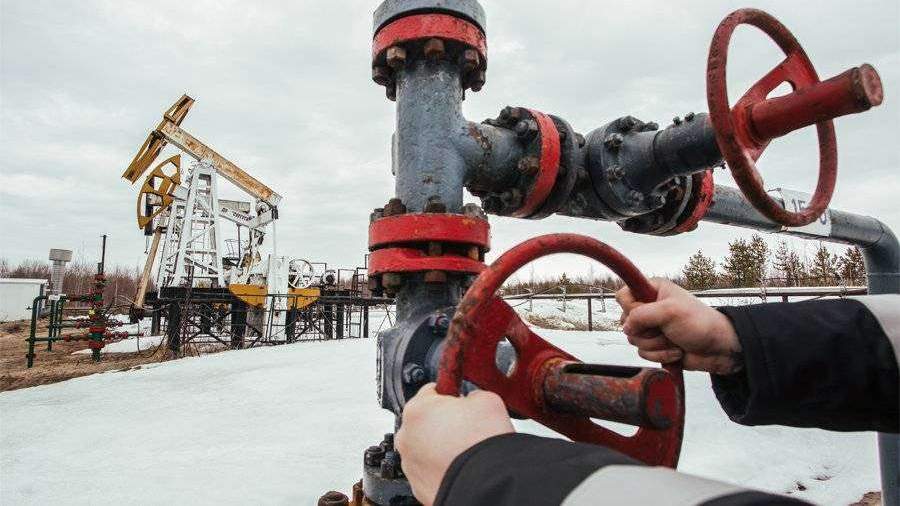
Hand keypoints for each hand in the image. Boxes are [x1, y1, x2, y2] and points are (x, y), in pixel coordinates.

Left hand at [396, 384, 514, 505]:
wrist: (488, 483)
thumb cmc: (483, 443)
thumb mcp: (486, 399)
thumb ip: (472, 395)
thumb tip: (471, 400)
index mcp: (417, 409)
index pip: (431, 392)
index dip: (450, 396)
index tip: (459, 402)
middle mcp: (406, 436)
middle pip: (424, 421)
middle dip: (443, 423)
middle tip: (465, 429)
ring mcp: (410, 463)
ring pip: (425, 447)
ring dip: (440, 446)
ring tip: (464, 450)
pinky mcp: (417, 485)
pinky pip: (428, 469)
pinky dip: (441, 467)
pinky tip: (459, 465)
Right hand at [616, 278, 741, 374]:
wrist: (718, 348)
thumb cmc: (700, 323)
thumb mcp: (670, 311)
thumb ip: (642, 314)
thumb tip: (626, 327)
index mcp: (653, 291)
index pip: (623, 295)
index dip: (630, 307)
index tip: (646, 312)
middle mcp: (650, 308)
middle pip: (626, 322)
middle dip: (646, 331)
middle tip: (665, 329)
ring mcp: (652, 328)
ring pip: (634, 340)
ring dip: (656, 345)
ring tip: (674, 340)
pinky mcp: (655, 345)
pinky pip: (643, 353)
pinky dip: (660, 355)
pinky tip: (676, 351)